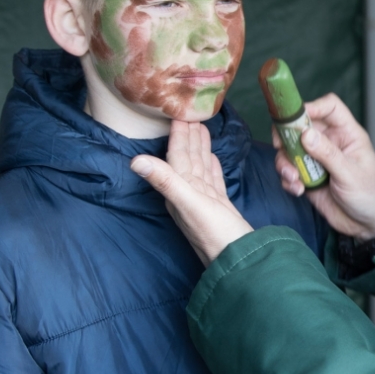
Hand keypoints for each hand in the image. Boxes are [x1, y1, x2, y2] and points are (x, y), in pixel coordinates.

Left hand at [130, 121, 252, 265]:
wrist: (240, 259)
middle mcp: (188, 195)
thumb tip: (134, 161)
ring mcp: (204, 201)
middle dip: (188, 137)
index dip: (177, 136)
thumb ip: (165, 181)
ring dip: (199, 148)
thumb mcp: (189, 204)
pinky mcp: (219, 207)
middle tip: (190, 113)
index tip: (178, 114)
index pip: (176, 157)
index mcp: (179, 191)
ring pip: (199, 167)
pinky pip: (213, 180)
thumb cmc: (216, 234)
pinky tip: (212, 157)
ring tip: (201, 128)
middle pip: (187, 159)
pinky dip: (212, 166)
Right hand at [274, 93, 374, 239]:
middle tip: (279, 147)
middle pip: (302, 126)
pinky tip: (298, 191)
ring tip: (293, 178)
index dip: (312, 107)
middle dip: (287, 136)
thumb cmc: (371, 196)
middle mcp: (330, 143)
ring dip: (285, 162)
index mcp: (347, 134)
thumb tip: (305, 134)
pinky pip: (290, 171)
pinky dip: (288, 179)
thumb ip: (328, 154)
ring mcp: (318, 160)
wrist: (369, 226)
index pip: (329, 107)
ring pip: (291, 149)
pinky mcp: (309, 178)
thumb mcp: (351, 174)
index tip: (295, 119)